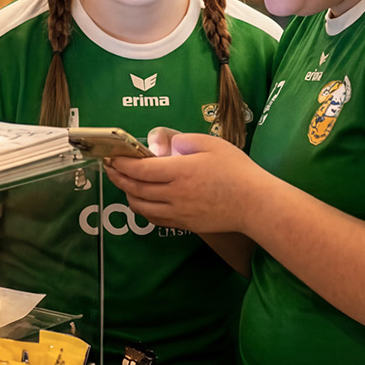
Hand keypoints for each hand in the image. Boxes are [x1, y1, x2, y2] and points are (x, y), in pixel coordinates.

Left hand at [104, 131, 266, 234]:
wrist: (255, 204)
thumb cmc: (237, 171)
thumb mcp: (211, 144)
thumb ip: (181, 140)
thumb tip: (159, 144)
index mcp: (180, 172)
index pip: (139, 169)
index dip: (120, 163)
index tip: (111, 155)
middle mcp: (174, 195)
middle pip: (134, 188)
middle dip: (117, 177)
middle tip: (110, 167)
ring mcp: (178, 212)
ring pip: (140, 207)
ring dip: (128, 194)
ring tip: (125, 183)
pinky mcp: (184, 224)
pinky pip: (154, 219)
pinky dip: (142, 209)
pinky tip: (143, 200)